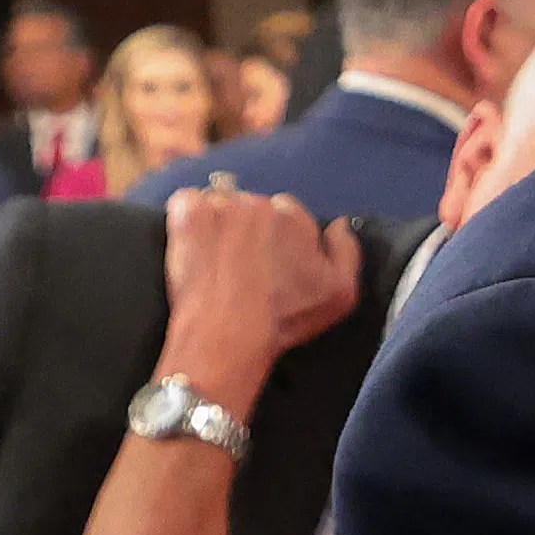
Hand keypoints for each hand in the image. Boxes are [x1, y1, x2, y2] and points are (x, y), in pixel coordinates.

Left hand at [159, 187, 360, 397]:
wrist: (228, 332)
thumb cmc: (285, 317)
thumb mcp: (341, 293)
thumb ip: (347, 251)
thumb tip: (338, 224)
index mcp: (295, 217)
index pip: (287, 211)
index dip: (279, 237)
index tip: (270, 261)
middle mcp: (260, 203)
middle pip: (252, 205)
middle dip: (248, 227)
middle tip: (241, 263)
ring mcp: (221, 205)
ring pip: (220, 203)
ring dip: (218, 223)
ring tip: (215, 257)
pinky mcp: (188, 213)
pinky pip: (187, 202)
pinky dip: (188, 218)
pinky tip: (193, 245)